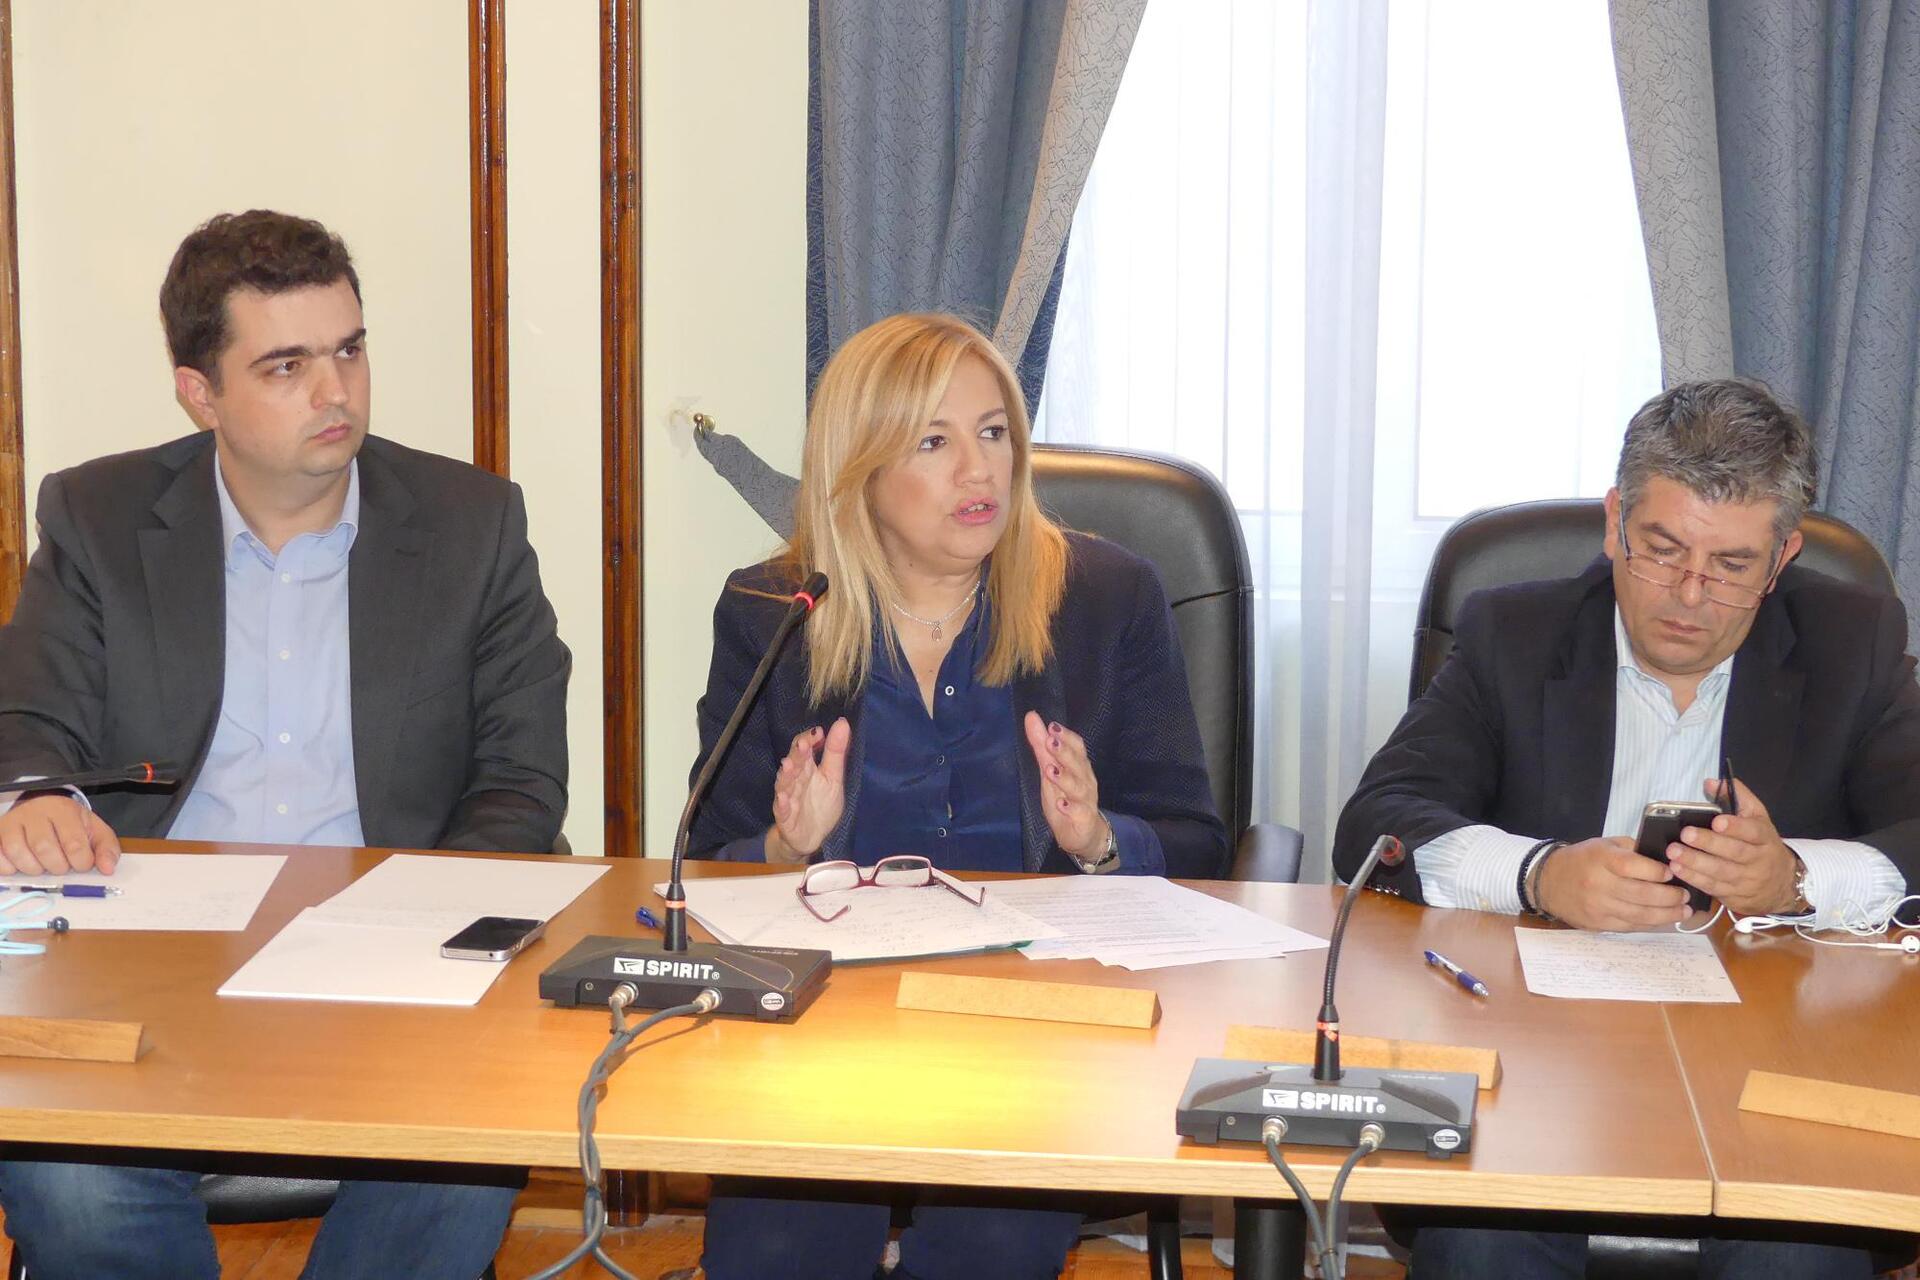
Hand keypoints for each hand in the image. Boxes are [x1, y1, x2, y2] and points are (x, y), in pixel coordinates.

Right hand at [0, 794, 121, 875]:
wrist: (41, 805)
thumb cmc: (69, 822)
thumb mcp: (94, 830)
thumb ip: (106, 849)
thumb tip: (108, 869)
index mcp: (63, 810)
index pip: (73, 843)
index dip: (81, 862)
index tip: (82, 863)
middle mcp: (35, 813)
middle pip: (44, 849)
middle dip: (57, 866)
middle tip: (61, 866)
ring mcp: (12, 822)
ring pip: (18, 852)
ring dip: (33, 868)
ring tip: (42, 865)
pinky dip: (8, 867)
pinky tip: (21, 865)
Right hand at [766, 719, 849, 863]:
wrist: (812, 837)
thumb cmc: (821, 804)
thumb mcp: (834, 777)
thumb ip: (835, 752)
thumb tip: (842, 722)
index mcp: (807, 769)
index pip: (804, 749)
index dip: (809, 740)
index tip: (820, 732)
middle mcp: (795, 781)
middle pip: (794, 764)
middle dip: (797, 754)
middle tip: (803, 742)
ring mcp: (788, 799)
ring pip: (785, 785)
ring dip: (786, 775)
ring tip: (788, 764)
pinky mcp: (785, 818)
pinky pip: (782, 810)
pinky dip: (782, 804)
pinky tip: (782, 797)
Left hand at [1024, 712, 1108, 862]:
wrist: (1085, 835)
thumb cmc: (1066, 799)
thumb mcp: (1049, 771)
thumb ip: (1041, 746)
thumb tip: (1031, 716)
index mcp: (1079, 767)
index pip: (1077, 747)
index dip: (1066, 737)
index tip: (1052, 726)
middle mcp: (1085, 781)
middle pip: (1078, 764)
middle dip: (1065, 752)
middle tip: (1050, 742)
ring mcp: (1085, 801)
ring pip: (1079, 788)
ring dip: (1065, 778)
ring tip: (1051, 771)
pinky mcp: (1083, 820)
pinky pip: (1079, 813)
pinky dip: (1071, 808)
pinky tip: (1062, 803)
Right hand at [1534, 835, 1691, 931]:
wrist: (1547, 882)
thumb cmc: (1581, 860)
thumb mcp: (1604, 844)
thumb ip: (1632, 850)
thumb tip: (1665, 860)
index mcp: (1600, 859)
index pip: (1633, 866)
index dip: (1657, 871)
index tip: (1673, 872)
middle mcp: (1598, 884)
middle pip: (1641, 894)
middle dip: (1670, 897)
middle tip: (1685, 895)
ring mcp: (1598, 907)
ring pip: (1640, 915)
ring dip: (1667, 915)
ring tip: (1683, 911)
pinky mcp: (1598, 924)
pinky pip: (1630, 927)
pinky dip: (1650, 924)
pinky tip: (1663, 919)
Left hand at [1668, 776, 1800, 914]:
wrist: (1783, 885)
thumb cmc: (1763, 845)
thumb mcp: (1758, 819)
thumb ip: (1737, 798)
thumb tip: (1711, 783)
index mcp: (1764, 838)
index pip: (1752, 832)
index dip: (1735, 827)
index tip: (1717, 821)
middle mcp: (1758, 860)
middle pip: (1734, 852)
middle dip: (1708, 843)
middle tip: (1685, 835)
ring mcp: (1747, 881)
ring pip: (1721, 872)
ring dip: (1695, 863)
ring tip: (1674, 853)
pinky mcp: (1736, 896)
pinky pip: (1714, 888)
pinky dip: (1694, 879)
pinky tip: (1677, 870)